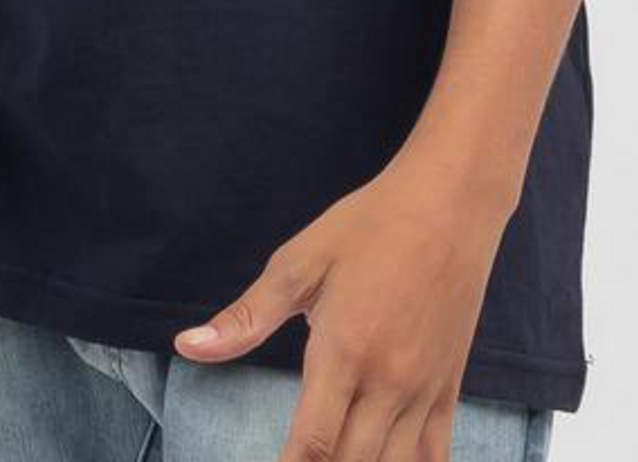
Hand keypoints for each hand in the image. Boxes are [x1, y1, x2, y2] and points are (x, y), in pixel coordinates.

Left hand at [172, 152, 510, 461]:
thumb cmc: (370, 225)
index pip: (310, 442)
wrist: (451, 201)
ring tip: (333, 459)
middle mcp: (387, 381)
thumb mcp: (300, 262)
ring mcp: (424, 389)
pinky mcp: (449, 386)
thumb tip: (187, 346)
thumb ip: (246, 316)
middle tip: (294, 458)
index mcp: (343, 350)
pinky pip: (435, 454)